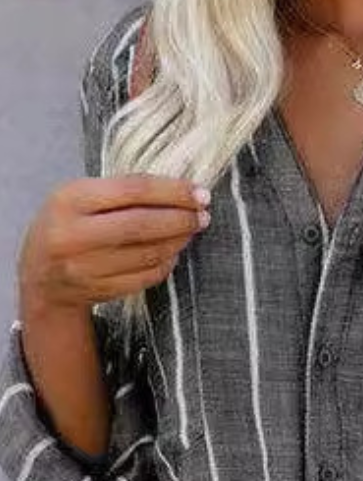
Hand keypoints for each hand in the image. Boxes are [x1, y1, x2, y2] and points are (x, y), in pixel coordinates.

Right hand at [18, 174, 210, 312]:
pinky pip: (145, 276)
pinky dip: (166, 263)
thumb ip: (120, 192)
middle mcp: (75, 234)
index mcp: (70, 200)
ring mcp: (86, 267)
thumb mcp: (79, 197)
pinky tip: (174, 252)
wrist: (41, 276)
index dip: (172, 191)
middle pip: (142, 225)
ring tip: (191, 230)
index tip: (200, 193)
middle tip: (203, 215)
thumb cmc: (68, 226)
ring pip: (147, 253)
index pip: (133, 190)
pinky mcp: (100, 290)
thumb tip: (178, 190)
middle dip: (181, 219)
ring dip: (178, 241)